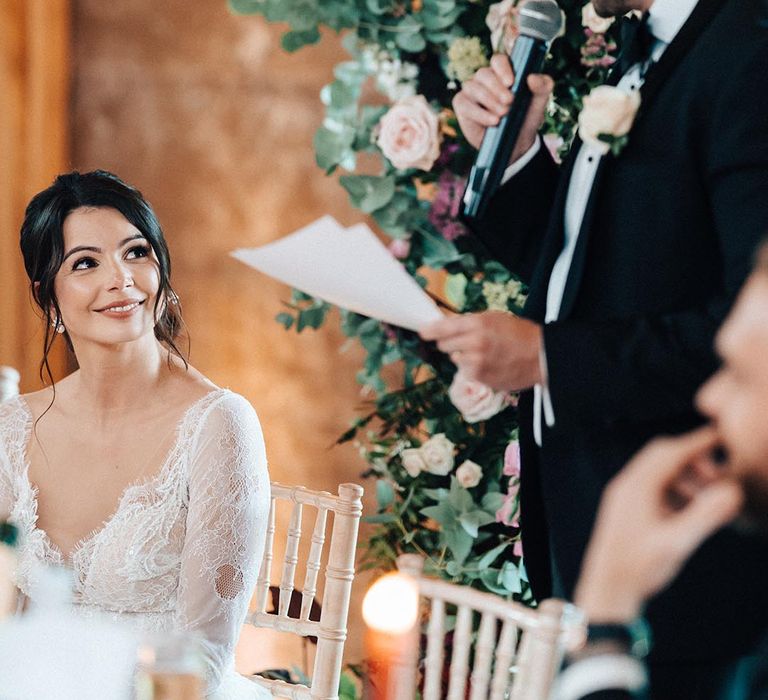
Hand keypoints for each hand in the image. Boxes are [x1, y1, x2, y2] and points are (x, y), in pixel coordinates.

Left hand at [420, 311, 542, 391]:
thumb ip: (470, 322)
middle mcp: (474, 342)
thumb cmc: (520, 334)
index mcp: (478, 323)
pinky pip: (466, 372)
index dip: (430, 330)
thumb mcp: (495, 318)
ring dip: (463, 356)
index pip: (443, 327)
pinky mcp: (479, 377)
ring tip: (484, 353)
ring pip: (455, 359)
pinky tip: (489, 364)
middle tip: (466, 342)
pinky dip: (473, 368)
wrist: (541, 357)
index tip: (422, 332)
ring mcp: (475, 362)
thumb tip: (446, 324)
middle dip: (450, 343)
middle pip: (444, 345)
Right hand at [453, 54, 553, 160]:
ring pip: (473, 86)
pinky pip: (464, 103)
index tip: (511, 76)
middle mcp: (486, 77)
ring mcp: (472, 90)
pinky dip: (479, 113)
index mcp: (505, 71)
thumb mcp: (539, 103)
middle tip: (510, 101)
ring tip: (503, 114)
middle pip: (484, 73)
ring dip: (489, 100)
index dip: (504, 61)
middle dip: (496, 86)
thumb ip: (543, 86)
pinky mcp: (462, 105)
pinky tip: (493, 121)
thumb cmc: (526, 117)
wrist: (516, 143)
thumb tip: (532, 77)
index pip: (499, 58)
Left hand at [574, 427, 742, 623]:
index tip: (723, 436)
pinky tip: (692, 509)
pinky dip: (675, 490)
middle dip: (693, 459)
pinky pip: (653, 487)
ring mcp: (625, 497)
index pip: (671, 451)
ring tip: (709, 496)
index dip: (699, 442)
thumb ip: (705, 516)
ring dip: (685, 476)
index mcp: (637, 486)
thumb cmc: (638, 568)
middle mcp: (627, 485)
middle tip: (720, 474)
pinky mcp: (627, 510)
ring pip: (658, 471)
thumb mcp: (676, 543)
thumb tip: (732, 493)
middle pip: (662, 456)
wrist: (607, 590)